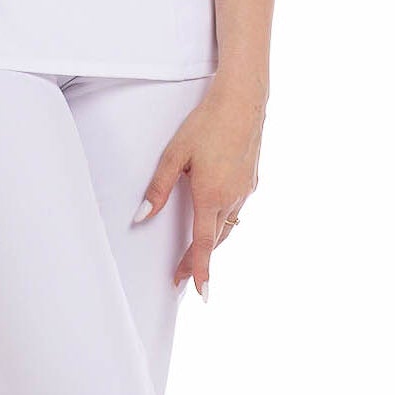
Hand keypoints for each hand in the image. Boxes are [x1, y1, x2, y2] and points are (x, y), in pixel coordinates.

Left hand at [137, 84, 266, 298]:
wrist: (244, 100)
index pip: (204, 244)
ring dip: (213, 241)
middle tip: (183, 276)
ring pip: (228, 225)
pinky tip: (215, 215)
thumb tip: (142, 215)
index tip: (200, 293)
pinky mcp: (252, 180)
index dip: (200, 270)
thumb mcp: (174, 154)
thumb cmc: (207, 123)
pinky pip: (237, 209)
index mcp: (211, 195)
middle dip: (199, 260)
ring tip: (197, 253)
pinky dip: (224, 221)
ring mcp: (246, 190)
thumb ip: (158, 188)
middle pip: (216, 240)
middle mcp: (233, 198)